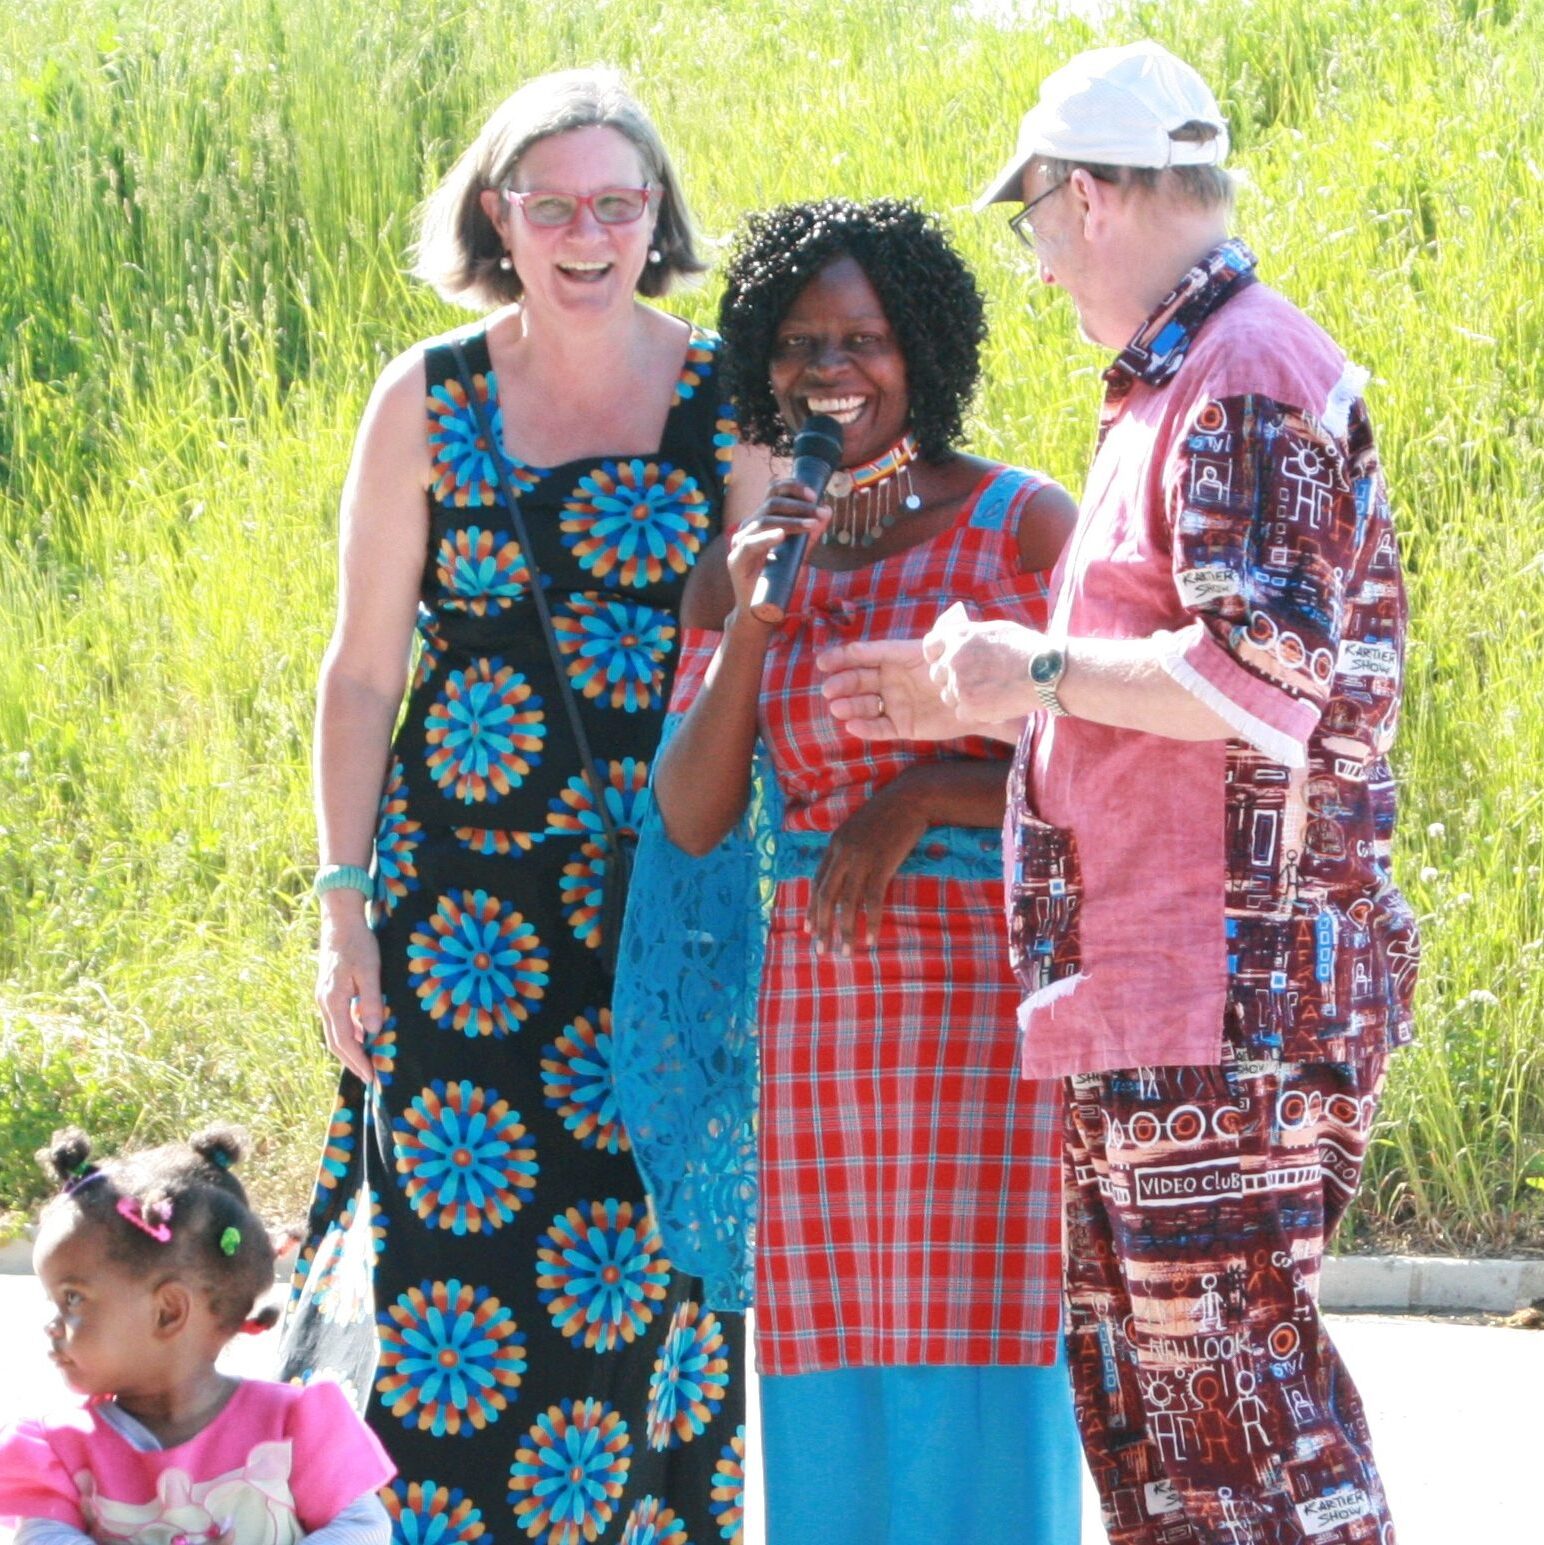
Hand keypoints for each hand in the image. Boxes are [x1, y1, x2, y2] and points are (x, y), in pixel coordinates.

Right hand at [315, 898, 380, 1081]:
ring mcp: (324, 998)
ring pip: (335, 1032)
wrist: (340, 922)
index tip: (372, 1077)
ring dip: (350, 1049)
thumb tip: (373, 1031)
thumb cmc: (358, 944)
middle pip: (336, 1042)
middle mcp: (324, 1003)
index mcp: (333, 1000)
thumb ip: (370, 1001)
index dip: (358, 1061)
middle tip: (370, 1078)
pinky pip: (337, 1020)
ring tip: (368, 1063)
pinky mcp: (329, 992)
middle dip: (352, 1062)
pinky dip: (349, 1034)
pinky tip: (364, 1036)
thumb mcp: (370, 971)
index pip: (344, 1041)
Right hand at [724, 478, 829, 615]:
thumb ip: (809, 534)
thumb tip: (827, 511)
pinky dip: (767, 538)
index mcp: (761, 521)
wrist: (761, 610)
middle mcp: (749, 527)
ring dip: (791, 521)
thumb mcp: (799, 554)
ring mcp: (740, 542)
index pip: (773, 492)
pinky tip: (781, 536)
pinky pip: (750, 544)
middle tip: (819, 511)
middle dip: (798, 504)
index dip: (792, 488)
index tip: (814, 495)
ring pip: (763, 520)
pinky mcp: (736, 560)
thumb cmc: (778, 580)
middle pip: (770, 502)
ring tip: (811, 525)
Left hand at [807, 780, 928, 955]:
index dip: (811, 908)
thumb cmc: (889, 813)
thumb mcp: (859, 828)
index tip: (809, 930)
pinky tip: (870, 940)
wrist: (910, 797)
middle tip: (821, 951)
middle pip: (825, 896)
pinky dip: (870, 922)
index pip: (816, 883)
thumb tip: (847, 874)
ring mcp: (861, 859)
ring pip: (847, 903)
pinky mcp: (882, 865)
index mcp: (834, 844)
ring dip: (845, 931)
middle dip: (821, 926)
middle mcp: (843, 853)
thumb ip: (849, 849)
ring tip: (845, 953)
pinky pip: (872, 900)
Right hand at [817, 636, 964, 741]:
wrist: (977, 702)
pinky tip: (853, 726)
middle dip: (842, 683)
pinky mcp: (902, 726)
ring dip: (850, 706)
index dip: (845, 656)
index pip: (868, 653)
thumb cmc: (960, 671)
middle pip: (861, 679)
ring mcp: (895, 703)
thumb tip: (947, 616)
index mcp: (899, 657)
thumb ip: (943, 634)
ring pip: (866, 705)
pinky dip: (866, 728)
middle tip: (829, 689)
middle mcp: (892, 680)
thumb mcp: (949, 650)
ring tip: (838, 708)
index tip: (824, 661)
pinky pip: (880, 728)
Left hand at [923, 604, 1042, 725]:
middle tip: (976, 683)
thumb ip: (971, 636)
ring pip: (948, 697)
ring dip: (964, 698)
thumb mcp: (995, 630)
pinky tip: (994, 705)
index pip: (930, 646)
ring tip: (990, 694)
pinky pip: (961, 713)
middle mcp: (954, 658)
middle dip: (951, 680)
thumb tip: (958, 638)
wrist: (1046, 671)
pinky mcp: (968, 705)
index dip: (937, 656)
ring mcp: (959, 683)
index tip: (946, 663)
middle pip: (937, 675)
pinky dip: (975, 714)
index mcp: (959, 636)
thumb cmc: (1027, 649)